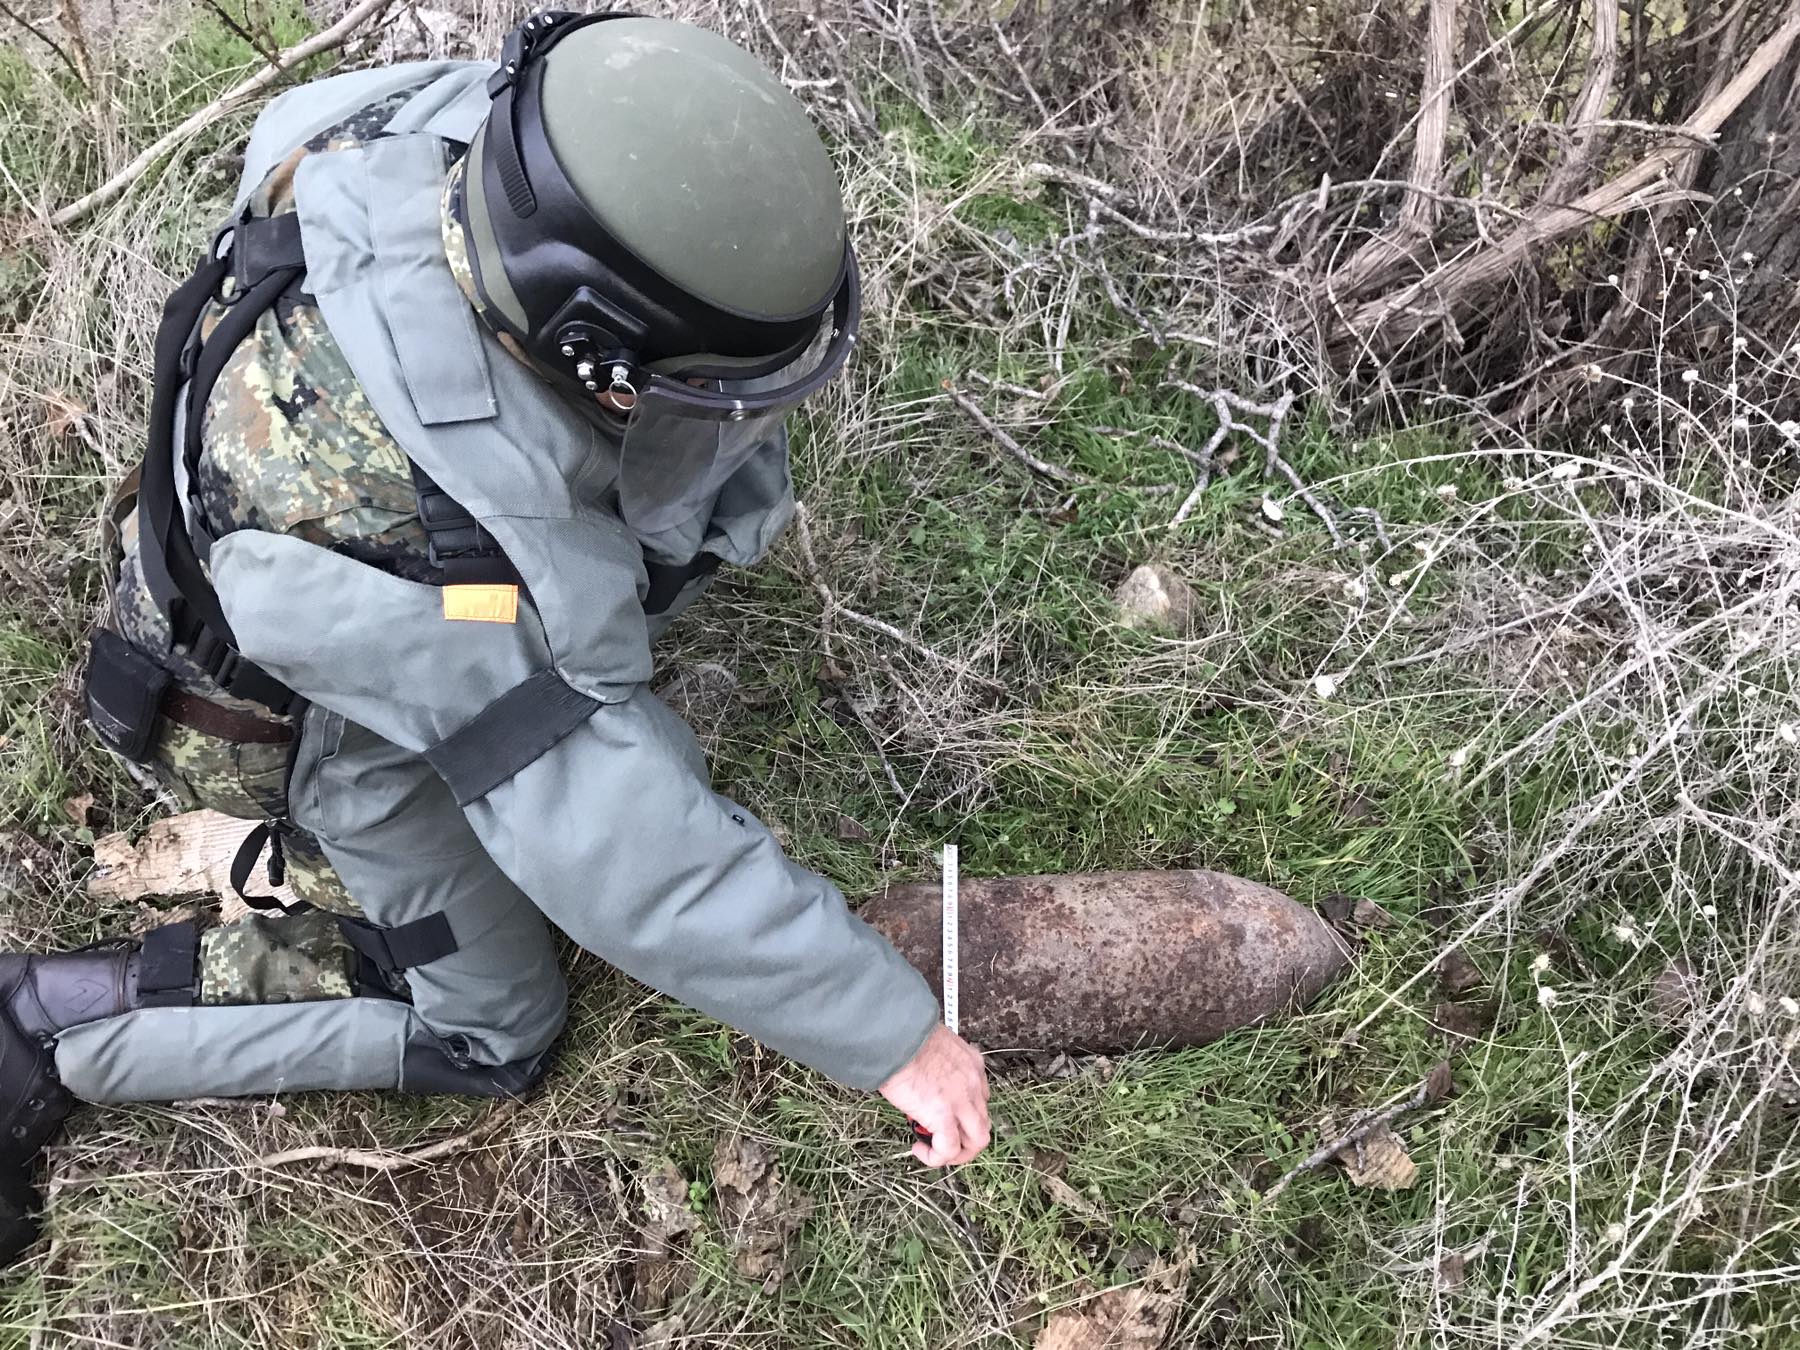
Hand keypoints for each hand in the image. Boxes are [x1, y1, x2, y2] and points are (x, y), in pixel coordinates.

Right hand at [879, 1023, 989, 1166]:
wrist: (893, 1038)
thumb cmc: (902, 1037)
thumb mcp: (932, 1047)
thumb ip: (936, 1066)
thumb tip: (922, 1082)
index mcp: (972, 1063)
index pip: (980, 1096)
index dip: (963, 1112)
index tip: (942, 1113)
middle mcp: (974, 1082)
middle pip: (983, 1122)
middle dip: (965, 1136)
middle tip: (940, 1138)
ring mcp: (963, 1101)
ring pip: (977, 1140)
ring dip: (958, 1153)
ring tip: (934, 1151)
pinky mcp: (945, 1116)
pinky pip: (949, 1149)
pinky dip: (936, 1157)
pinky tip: (919, 1149)